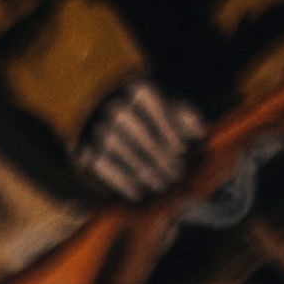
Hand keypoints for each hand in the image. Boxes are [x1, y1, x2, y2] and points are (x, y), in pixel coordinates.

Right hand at [76, 81, 206, 200]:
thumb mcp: (168, 109)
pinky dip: (121, 182)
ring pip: (122, 152)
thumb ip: (186, 119)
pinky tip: (138, 193)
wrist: (105, 119)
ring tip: (162, 185)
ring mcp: (97, 129)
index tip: (181, 151)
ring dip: (144, 172)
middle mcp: (114, 106)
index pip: (156, 110)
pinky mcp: (84, 150)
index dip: (169, 131)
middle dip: (160, 157)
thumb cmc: (148, 115)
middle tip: (176, 175)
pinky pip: (103, 167)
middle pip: (139, 134)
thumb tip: (199, 134)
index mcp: (138, 90)